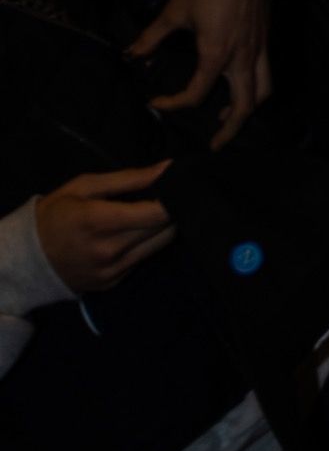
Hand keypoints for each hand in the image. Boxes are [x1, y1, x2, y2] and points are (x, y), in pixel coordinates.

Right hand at [34, 163, 174, 292]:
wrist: (28, 256)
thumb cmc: (56, 213)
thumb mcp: (85, 186)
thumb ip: (130, 178)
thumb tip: (168, 168)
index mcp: (99, 220)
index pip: (156, 213)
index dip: (175, 199)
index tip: (179, 187)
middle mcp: (108, 249)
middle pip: (163, 229)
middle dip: (172, 211)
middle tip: (169, 197)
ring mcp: (111, 270)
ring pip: (159, 245)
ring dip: (164, 228)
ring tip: (152, 214)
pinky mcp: (113, 282)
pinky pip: (144, 259)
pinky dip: (147, 244)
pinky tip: (137, 234)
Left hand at [127, 0, 271, 148]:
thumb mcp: (174, 11)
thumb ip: (152, 37)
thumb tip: (129, 54)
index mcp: (215, 54)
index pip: (196, 94)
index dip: (173, 104)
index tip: (156, 101)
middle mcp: (241, 58)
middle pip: (243, 106)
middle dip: (230, 130)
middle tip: (215, 144)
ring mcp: (258, 51)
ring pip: (262, 93)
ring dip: (248, 110)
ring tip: (230, 118)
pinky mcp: (266, 42)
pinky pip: (267, 75)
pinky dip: (257, 89)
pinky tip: (240, 87)